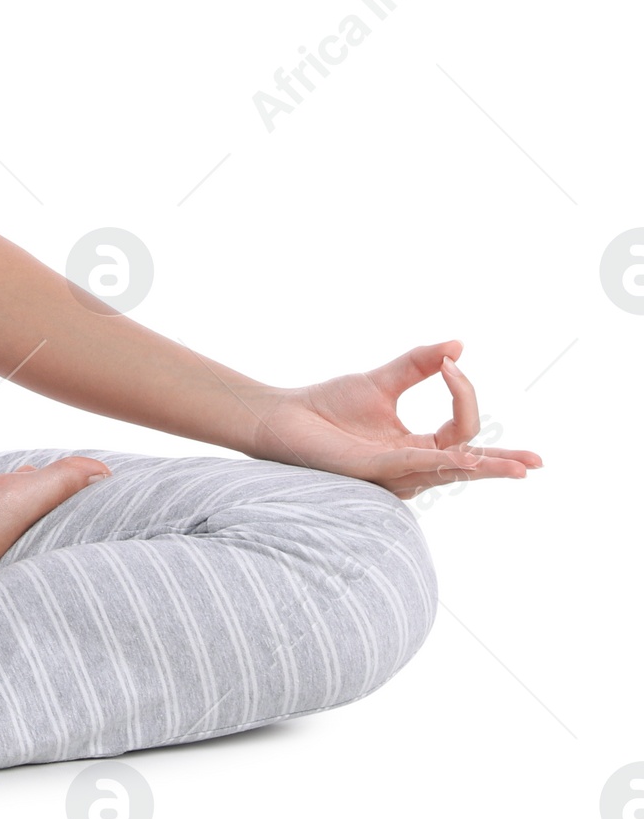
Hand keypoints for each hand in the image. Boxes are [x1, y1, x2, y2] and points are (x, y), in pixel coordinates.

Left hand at [246, 341, 542, 497]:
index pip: (460, 428)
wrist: (283, 416)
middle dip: (500, 463)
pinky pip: (410, 466)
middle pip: (465, 461)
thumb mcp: (382, 381)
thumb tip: (457, 345)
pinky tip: (462, 459)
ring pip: (445, 469)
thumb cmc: (327, 406)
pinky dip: (438, 461)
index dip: (463, 393)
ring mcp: (392, 473)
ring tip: (514, 467)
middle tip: (534, 463)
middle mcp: (410, 466)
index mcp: (416, 447)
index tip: (449, 362)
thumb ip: (417, 365)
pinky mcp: (370, 471)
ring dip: (479, 465)